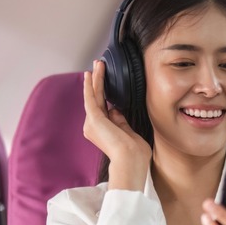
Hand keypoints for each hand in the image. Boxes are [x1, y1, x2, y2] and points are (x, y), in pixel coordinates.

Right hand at [83, 60, 150, 189]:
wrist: (131, 160)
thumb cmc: (134, 153)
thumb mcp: (128, 133)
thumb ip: (120, 121)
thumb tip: (115, 109)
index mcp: (101, 132)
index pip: (102, 109)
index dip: (103, 94)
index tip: (106, 82)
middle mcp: (93, 127)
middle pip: (95, 99)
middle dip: (97, 81)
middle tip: (98, 65)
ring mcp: (91, 123)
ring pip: (93, 95)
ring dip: (95, 79)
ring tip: (97, 64)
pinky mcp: (93, 118)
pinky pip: (91, 97)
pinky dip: (91, 85)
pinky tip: (91, 74)